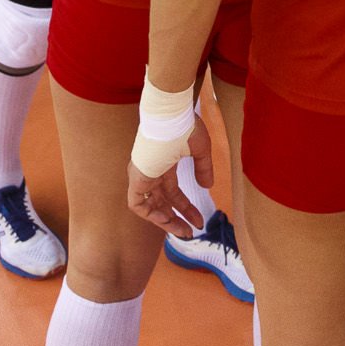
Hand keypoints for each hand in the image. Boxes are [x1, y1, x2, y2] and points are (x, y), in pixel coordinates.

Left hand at [127, 112, 211, 239]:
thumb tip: (208, 186)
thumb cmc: (185, 126)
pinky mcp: (136, 177)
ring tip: (183, 231)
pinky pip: (137, 204)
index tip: (200, 220)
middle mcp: (151, 172)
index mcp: (164, 164)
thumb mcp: (200, 149)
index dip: (187, 208)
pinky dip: (149, 214)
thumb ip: (203, 168)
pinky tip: (167, 220)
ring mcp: (142, 175)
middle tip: (191, 232)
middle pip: (162, 203)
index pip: (174, 193)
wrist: (170, 114)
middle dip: (176, 219)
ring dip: (165, 221)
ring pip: (149, 207)